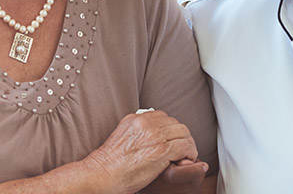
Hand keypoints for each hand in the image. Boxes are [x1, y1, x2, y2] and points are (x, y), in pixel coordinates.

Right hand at [83, 110, 199, 193]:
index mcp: (135, 119)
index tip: (171, 140)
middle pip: (175, 123)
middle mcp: (145, 123)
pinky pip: (186, 146)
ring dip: (187, 144)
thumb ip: (136, 132)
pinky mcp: (162, 150)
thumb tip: (149, 134)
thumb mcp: (120, 138)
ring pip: (183, 133)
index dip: (170, 129)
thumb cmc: (109, 164)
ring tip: (185, 156)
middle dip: (181, 136)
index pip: (162, 116)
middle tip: (182, 149)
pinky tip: (185, 160)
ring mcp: (155, 135)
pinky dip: (190, 153)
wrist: (102, 175)